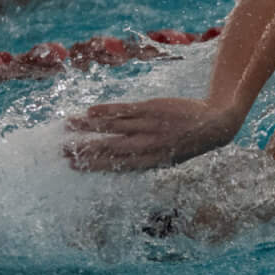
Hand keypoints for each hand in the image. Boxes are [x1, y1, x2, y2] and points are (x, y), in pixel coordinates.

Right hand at [62, 97, 240, 171]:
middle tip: (61, 149)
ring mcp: (148, 126)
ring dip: (88, 127)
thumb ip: (141, 161)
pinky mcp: (152, 109)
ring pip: (112, 126)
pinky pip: (125, 110)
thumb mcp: (165, 160)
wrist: (212, 125)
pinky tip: (90, 111)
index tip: (72, 165)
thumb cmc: (185, 144)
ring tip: (68, 125)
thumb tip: (115, 164)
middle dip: (84, 149)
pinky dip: (107, 110)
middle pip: (109, 148)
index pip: (114, 165)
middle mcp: (146, 146)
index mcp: (149, 162)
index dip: (92, 165)